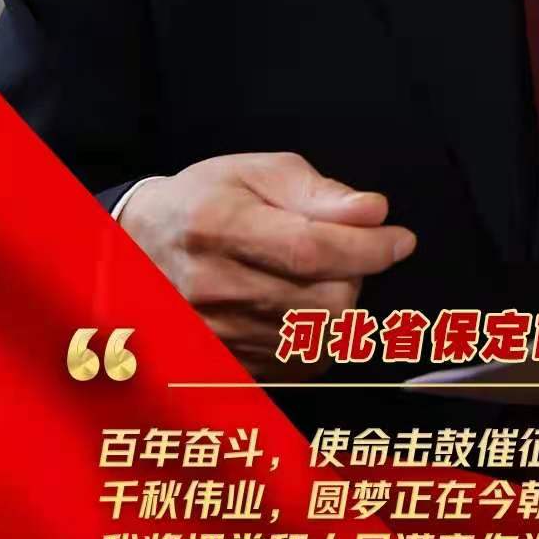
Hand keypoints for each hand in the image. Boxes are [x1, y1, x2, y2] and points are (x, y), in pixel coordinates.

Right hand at [119, 152, 415, 377]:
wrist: (139, 249)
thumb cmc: (205, 202)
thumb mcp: (258, 173)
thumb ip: (319, 193)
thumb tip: (373, 211)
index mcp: (218, 226)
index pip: (311, 249)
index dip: (367, 248)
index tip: (399, 239)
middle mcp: (213, 287)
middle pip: (322, 302)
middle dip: (356, 276)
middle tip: (346, 253)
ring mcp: (216, 334)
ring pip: (319, 339)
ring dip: (339, 308)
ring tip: (318, 278)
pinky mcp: (227, 364)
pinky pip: (302, 365)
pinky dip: (320, 338)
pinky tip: (303, 309)